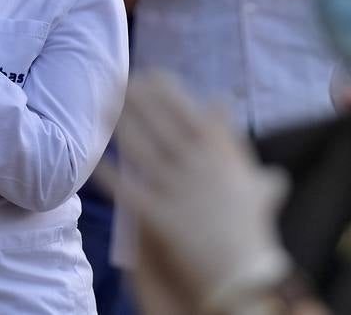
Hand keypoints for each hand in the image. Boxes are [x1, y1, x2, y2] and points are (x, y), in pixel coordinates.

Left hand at [98, 73, 291, 311]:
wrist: (246, 276)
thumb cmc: (252, 231)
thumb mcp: (255, 184)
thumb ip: (236, 147)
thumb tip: (226, 106)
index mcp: (223, 157)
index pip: (191, 113)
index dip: (168, 92)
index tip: (150, 74)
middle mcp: (200, 167)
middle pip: (162, 125)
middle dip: (138, 101)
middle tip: (117, 80)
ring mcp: (180, 191)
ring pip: (143, 150)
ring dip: (121, 126)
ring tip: (103, 106)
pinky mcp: (162, 218)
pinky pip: (130, 192)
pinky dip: (110, 176)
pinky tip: (94, 161)